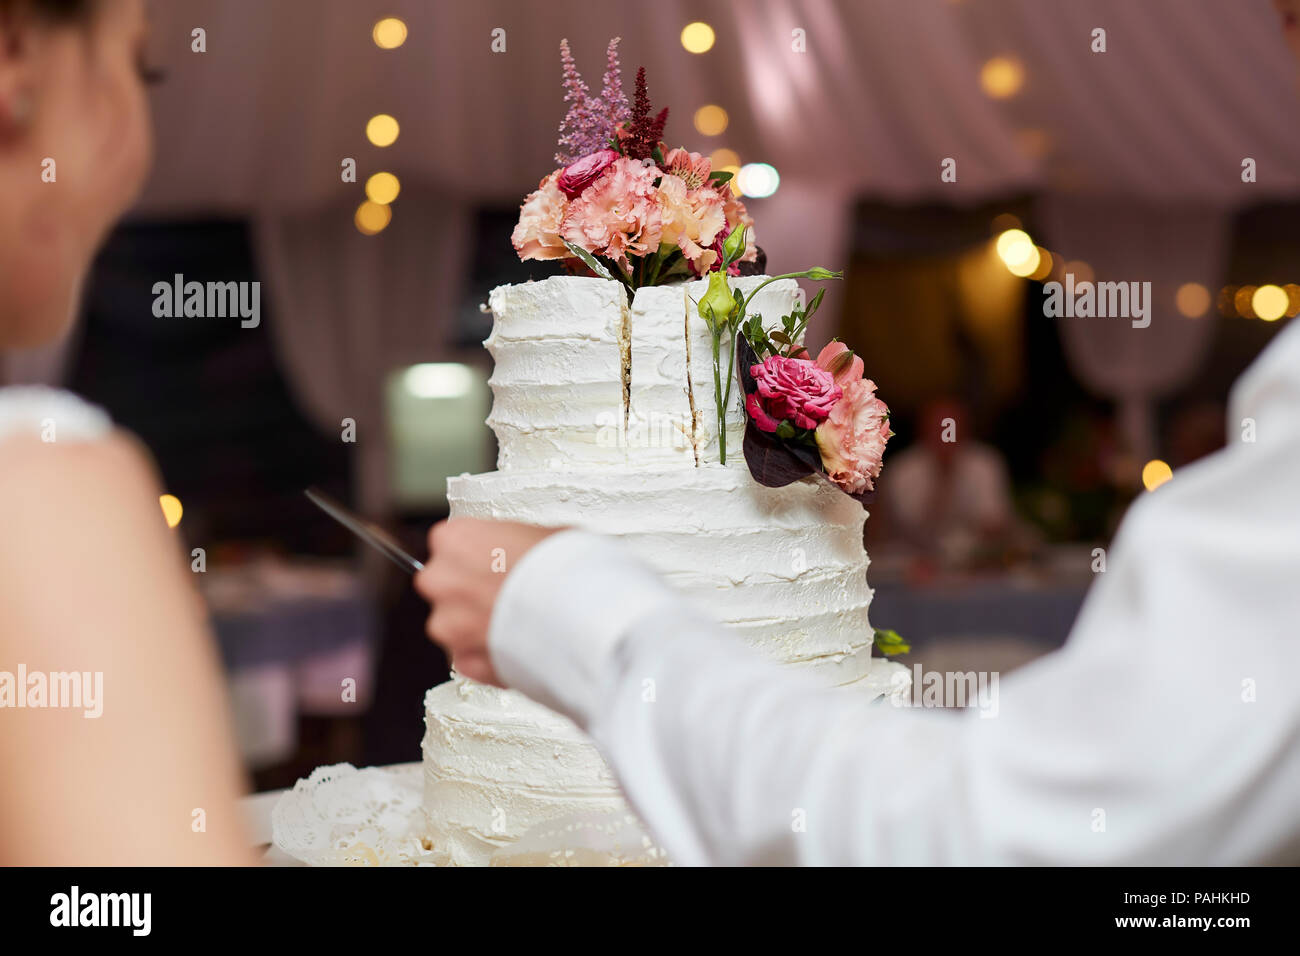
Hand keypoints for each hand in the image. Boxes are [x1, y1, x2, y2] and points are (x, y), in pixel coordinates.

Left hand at [415, 518, 561, 686]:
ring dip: (476, 626)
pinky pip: (469, 658)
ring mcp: (448, 625)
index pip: (450, 542)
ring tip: (517, 624)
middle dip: (468, 591)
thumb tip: (525, 551)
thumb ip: (514, 544)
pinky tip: (517, 646)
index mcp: (457, 539)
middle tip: (505, 594)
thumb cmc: (565, 570)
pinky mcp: (463, 662)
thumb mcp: (544, 534)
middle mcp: (442, 580)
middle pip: (443, 584)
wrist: (580, 616)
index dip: (477, 554)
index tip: (495, 562)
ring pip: (453, 625)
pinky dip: (486, 655)